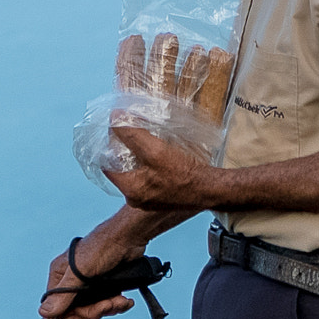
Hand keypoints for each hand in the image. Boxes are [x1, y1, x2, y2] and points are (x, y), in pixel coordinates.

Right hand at [38, 229, 142, 318]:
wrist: (130, 237)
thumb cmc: (102, 247)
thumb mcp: (81, 271)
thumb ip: (64, 294)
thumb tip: (44, 313)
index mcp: (60, 275)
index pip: (58, 307)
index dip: (71, 318)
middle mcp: (73, 280)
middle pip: (79, 309)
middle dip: (96, 310)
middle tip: (109, 305)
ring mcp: (90, 283)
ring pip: (95, 307)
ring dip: (110, 307)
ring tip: (121, 301)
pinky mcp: (106, 283)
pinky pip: (108, 302)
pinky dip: (118, 304)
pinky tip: (126, 301)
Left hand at [106, 124, 222, 210]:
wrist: (211, 189)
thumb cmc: (184, 173)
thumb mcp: (155, 150)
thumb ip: (132, 134)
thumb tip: (114, 118)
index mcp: (130, 190)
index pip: (107, 165)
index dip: (110, 146)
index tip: (118, 131)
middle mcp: (136, 199)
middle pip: (121, 169)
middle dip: (126, 151)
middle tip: (133, 134)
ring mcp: (150, 200)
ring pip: (136, 173)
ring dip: (140, 158)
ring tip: (148, 142)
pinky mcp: (162, 198)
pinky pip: (149, 179)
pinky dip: (151, 166)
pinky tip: (161, 156)